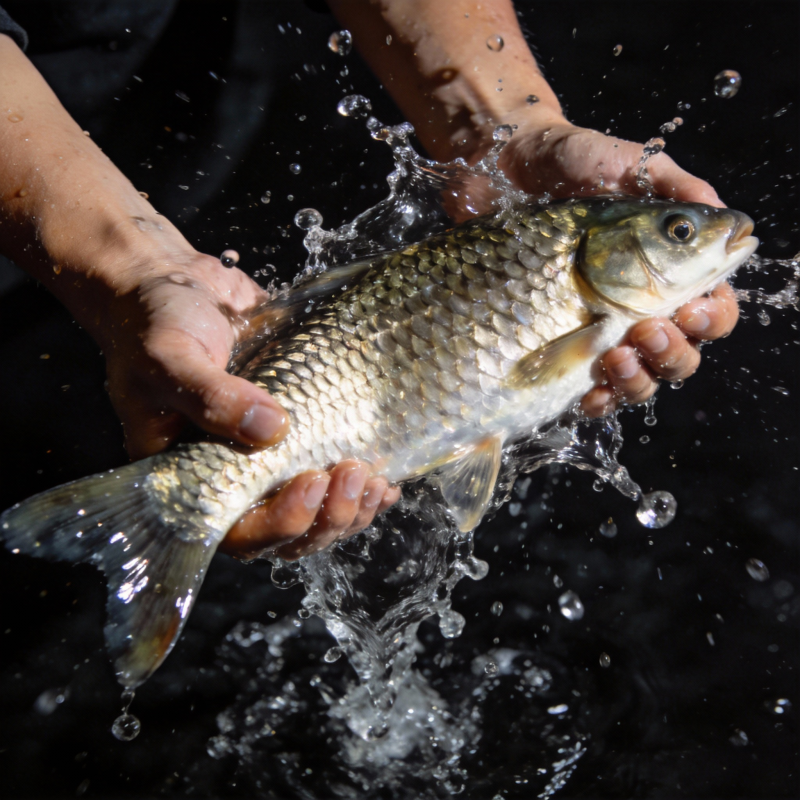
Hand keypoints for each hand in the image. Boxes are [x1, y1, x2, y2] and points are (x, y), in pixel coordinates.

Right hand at [100, 248, 398, 557]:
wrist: (173, 284)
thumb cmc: (152, 324)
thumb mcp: (168, 357)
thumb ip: (211, 396)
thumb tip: (272, 430)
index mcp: (189, 476)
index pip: (236, 531)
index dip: (279, 524)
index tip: (308, 484)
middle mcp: (232, 476)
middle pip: (287, 531)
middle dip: (326, 516)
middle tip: (350, 476)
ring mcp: (269, 457)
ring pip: (316, 512)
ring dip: (350, 509)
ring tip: (374, 480)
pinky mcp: (300, 430)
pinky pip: (331, 475)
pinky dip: (361, 487)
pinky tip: (387, 478)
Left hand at [496, 120, 738, 413]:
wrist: (511, 170)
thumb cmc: (574, 165)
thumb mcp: (628, 163)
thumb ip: (677, 189)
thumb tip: (722, 217)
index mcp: (671, 270)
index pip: (712, 310)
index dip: (710, 317)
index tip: (688, 306)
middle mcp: (643, 308)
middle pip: (683, 355)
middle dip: (674, 351)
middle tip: (648, 327)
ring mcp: (604, 333)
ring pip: (644, 380)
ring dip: (639, 378)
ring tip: (616, 353)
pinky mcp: (564, 351)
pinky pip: (594, 394)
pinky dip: (599, 400)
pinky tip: (591, 392)